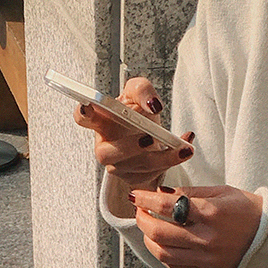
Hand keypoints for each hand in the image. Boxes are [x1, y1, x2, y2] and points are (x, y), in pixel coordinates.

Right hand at [75, 76, 193, 189]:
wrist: (152, 135)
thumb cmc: (138, 114)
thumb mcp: (139, 93)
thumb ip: (143, 90)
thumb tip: (152, 104)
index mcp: (101, 121)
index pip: (82, 118)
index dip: (83, 114)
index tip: (89, 106)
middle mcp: (105, 146)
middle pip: (106, 153)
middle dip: (128, 147)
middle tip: (149, 138)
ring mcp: (118, 165)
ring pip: (135, 167)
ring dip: (161, 158)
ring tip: (182, 148)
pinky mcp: (134, 177)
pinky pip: (152, 174)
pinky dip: (172, 161)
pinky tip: (185, 149)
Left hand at [126, 180, 262, 267]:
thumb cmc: (248, 210)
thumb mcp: (223, 191)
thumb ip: (191, 191)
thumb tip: (162, 193)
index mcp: (211, 213)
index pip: (167, 206)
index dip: (146, 200)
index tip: (136, 195)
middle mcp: (206, 238)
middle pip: (159, 233)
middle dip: (142, 220)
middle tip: (139, 210)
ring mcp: (206, 259)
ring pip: (162, 253)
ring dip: (149, 238)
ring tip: (148, 226)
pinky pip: (174, 266)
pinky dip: (162, 254)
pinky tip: (162, 243)